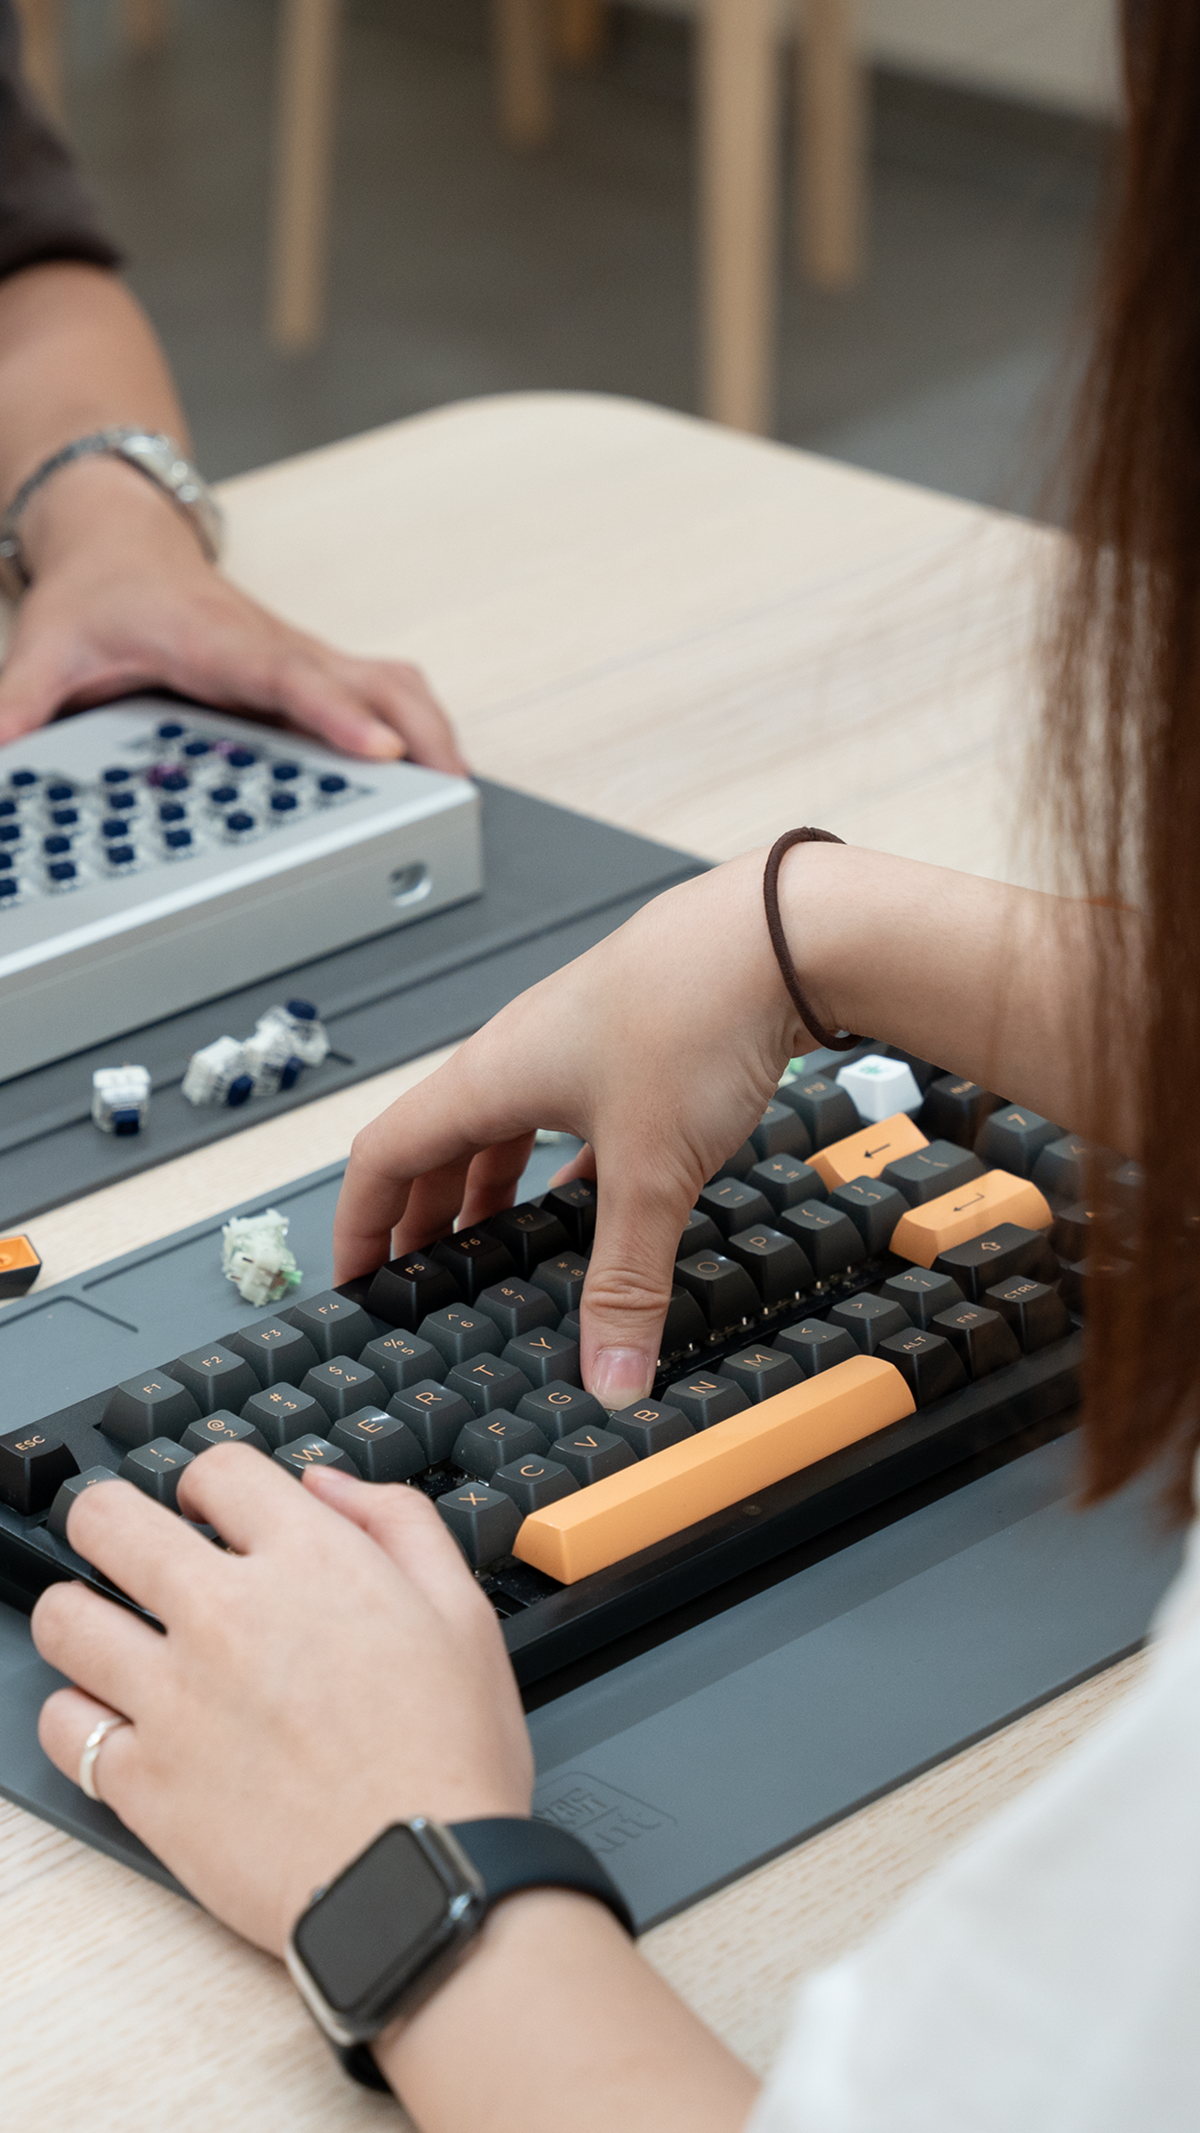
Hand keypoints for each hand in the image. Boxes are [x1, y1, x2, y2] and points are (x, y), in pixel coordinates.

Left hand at [0, 458, 466, 769]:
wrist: (122, 544)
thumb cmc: (97, 600)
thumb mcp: (42, 652)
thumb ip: (19, 711)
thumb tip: (0, 757)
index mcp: (215, 641)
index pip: (288, 678)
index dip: (337, 713)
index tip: (377, 749)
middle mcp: (275, 645)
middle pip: (368, 680)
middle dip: (416, 732)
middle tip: (450, 790)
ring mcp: (306, 654)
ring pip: (394, 681)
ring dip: (432, 730)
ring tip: (458, 794)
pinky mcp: (321, 666)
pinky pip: (390, 688)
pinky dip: (422, 725)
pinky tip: (437, 770)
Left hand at [32, 1451, 532, 1956]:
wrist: (423, 1883)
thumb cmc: (451, 1757)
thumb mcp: (462, 1611)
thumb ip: (398, 1522)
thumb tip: (326, 1483)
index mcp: (309, 1562)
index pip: (217, 1470)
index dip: (209, 1485)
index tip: (208, 1514)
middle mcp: (226, 1613)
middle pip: (106, 1520)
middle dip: (112, 1523)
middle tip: (133, 1554)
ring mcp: (173, 1696)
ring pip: (63, 1619)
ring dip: (82, 1615)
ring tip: (111, 1636)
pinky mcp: (143, 1781)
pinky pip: (62, 1727)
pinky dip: (80, 1719)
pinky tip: (118, 1723)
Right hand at [334, 850, 810, 1409]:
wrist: (778, 932)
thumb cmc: (692, 1014)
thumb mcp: (652, 1174)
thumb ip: (626, 1284)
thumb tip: (611, 1378)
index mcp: (489, 1078)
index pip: (383, 1157)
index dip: (359, 1227)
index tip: (352, 1284)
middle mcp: (517, 1054)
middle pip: (440, 1146)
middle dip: (423, 1222)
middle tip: (420, 1287)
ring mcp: (573, 1044)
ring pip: (507, 1129)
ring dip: (492, 1194)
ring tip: (499, 1253)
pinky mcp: (630, 1042)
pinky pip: (570, 1119)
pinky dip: (564, 1171)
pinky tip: (593, 1204)